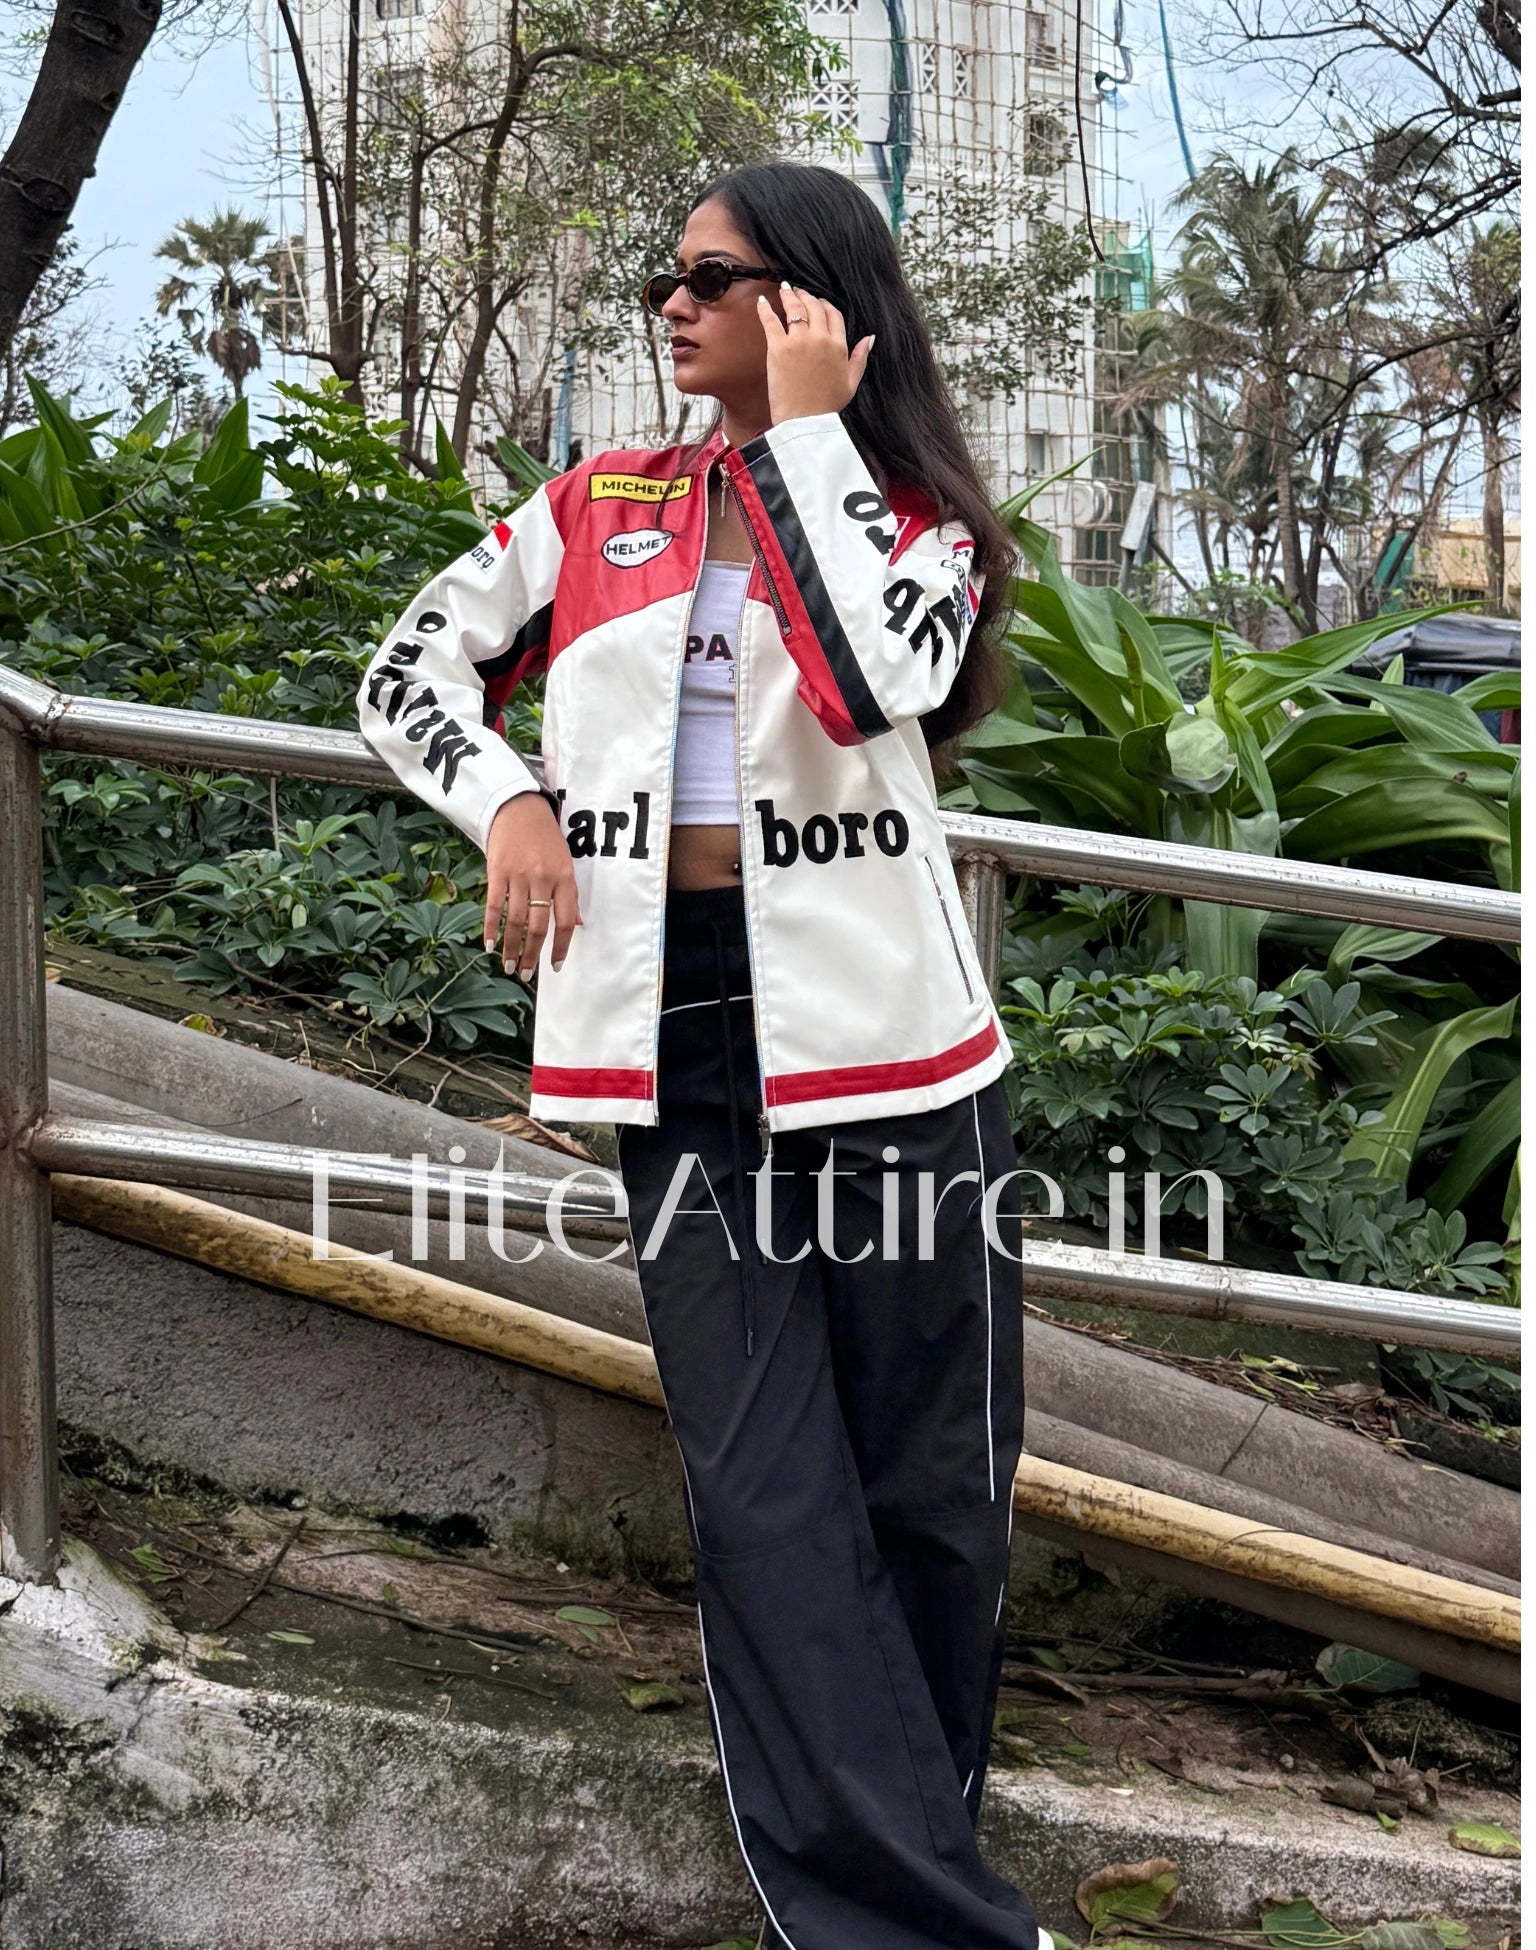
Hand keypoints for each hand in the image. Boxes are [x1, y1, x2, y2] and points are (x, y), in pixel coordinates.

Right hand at [484, 791, 581, 980]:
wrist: (519, 807)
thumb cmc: (545, 838)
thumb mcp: (565, 863)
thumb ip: (569, 894)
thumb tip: (577, 924)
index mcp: (565, 879)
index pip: (567, 921)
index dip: (561, 947)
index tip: (554, 966)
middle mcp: (543, 879)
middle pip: (539, 926)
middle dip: (531, 955)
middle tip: (524, 974)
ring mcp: (519, 875)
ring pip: (516, 921)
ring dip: (511, 947)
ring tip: (507, 965)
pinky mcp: (497, 871)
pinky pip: (494, 906)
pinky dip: (491, 928)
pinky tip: (489, 945)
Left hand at [757, 281, 873, 425]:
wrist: (805, 421)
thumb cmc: (827, 406)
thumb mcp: (851, 382)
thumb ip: (860, 358)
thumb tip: (869, 338)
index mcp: (839, 346)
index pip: (833, 314)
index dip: (825, 305)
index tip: (819, 302)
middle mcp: (820, 339)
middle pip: (814, 307)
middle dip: (806, 296)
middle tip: (799, 291)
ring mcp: (798, 342)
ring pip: (794, 309)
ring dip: (789, 296)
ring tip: (785, 289)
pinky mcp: (777, 348)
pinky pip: (771, 321)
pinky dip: (765, 309)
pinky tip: (762, 302)